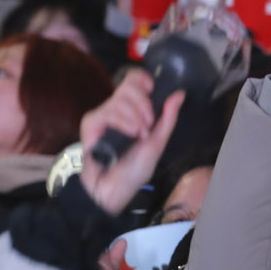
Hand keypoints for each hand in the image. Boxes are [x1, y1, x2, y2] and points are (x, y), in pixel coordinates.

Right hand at [77, 73, 184, 216]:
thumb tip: (179, 94)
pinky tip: (130, 134)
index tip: (152, 91)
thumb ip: (168, 118)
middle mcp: (116, 110)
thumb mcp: (157, 142)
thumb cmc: (134, 170)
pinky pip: (108, 112)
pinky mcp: (91, 124)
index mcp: (132, 111)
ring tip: (138, 136)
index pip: (134, 80)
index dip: (143, 80)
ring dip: (136, 118)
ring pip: (120, 99)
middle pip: (129, 85)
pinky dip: (124, 122)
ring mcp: (102, 115)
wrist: (114, 189)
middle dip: (145, 104)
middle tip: (148, 125)